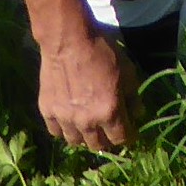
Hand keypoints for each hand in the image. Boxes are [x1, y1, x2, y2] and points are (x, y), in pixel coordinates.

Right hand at [36, 26, 138, 154]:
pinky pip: (55, 131)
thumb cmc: (102, 51)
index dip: (128, 137)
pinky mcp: (47, 111)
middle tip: (108, 130)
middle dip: (106, 140)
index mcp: (109, 112)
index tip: (129, 132)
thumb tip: (137, 113)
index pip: (121, 139)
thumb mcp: (127, 70)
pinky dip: (63, 129)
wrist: (68, 40)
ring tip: (87, 127)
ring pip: (75, 142)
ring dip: (84, 137)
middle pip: (97, 145)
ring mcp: (65, 118)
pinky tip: (68, 120)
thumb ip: (133, 96)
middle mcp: (87, 121)